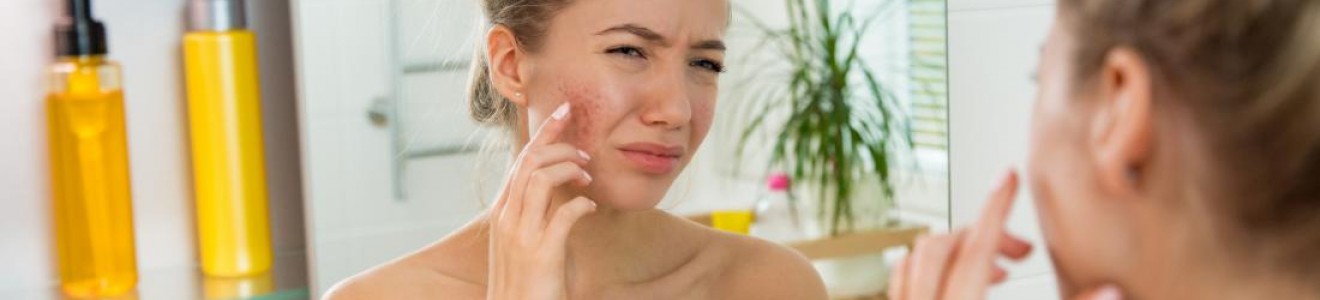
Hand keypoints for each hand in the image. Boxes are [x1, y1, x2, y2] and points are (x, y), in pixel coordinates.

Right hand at [487, 102, 597, 299]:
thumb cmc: (526, 282)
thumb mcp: (526, 241)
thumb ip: (536, 214)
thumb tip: (561, 190)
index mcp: (503, 212)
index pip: (521, 160)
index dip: (544, 132)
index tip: (565, 111)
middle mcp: (507, 219)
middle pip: (529, 161)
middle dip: (560, 144)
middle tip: (586, 153)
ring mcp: (522, 236)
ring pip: (540, 179)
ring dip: (569, 169)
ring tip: (587, 177)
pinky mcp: (541, 254)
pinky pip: (564, 215)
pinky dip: (581, 204)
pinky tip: (591, 207)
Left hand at [886, 170, 1123, 299]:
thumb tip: (1111, 290)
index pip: (976, 248)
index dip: (995, 208)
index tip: (1008, 176)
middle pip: (943, 245)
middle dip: (982, 233)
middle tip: (1018, 250)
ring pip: (916, 257)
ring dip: (955, 249)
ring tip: (993, 269)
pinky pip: (901, 278)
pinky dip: (928, 265)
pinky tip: (956, 280)